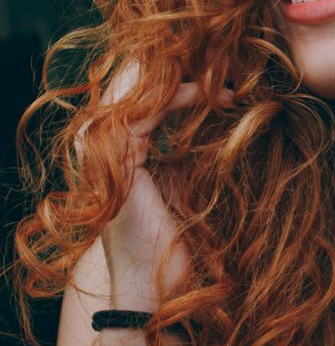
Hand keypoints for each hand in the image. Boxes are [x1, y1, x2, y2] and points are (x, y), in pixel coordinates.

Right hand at [79, 62, 230, 308]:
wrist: (157, 284)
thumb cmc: (176, 239)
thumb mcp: (183, 179)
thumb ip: (185, 146)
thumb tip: (222, 110)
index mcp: (114, 147)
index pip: (140, 91)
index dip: (181, 75)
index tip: (224, 79)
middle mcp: (100, 145)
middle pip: (132, 81)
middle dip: (179, 66)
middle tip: (224, 61)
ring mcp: (102, 152)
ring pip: (136, 88)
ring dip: (184, 77)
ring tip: (222, 76)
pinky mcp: (116, 162)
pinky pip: (146, 111)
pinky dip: (181, 97)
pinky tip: (211, 96)